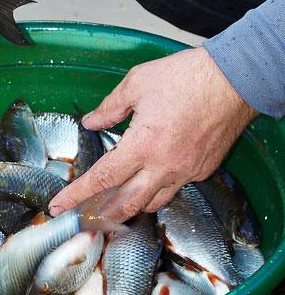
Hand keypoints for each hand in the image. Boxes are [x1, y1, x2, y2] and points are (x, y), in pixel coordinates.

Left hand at [49, 47, 257, 220]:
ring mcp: (185, 172)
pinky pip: (176, 187)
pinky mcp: (203, 169)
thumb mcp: (137, 83)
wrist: (235, 79)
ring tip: (117, 203)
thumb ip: (110, 107)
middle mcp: (163, 167)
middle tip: (87, 217)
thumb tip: (92, 122)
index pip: (101, 179)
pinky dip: (159, 188)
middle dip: (103, 214)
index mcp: (142, 146)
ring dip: (132, 206)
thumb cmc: (187, 77)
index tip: (58, 207)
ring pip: (153, 203)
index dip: (76, 195)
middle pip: (127, 204)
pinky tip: (152, 179)